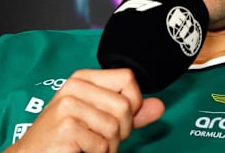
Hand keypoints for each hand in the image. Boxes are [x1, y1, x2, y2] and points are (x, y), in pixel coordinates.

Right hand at [3, 68, 164, 152]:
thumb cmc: (65, 138)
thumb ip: (129, 113)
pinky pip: (101, 145)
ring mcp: (68, 106)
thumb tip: (159, 106)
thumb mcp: (98, 119)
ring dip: (109, 147)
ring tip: (90, 146)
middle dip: (121, 131)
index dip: (133, 102)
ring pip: (115, 128)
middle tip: (102, 139)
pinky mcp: (66, 127)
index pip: (128, 78)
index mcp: (83, 79)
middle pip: (125, 106)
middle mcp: (74, 87)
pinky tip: (80, 151)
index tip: (120, 118)